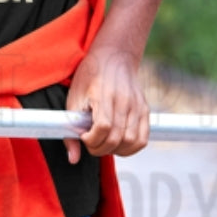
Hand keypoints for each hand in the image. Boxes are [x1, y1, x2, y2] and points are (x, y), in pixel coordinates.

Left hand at [64, 43, 149, 162]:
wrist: (114, 56)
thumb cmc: (90, 76)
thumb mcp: (73, 98)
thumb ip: (71, 130)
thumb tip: (72, 159)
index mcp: (104, 96)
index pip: (103, 128)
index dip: (91, 140)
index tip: (83, 136)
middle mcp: (124, 102)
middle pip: (116, 138)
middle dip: (100, 148)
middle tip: (91, 143)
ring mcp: (137, 106)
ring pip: (131, 142)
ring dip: (115, 150)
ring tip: (104, 142)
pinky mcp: (145, 110)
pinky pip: (143, 139)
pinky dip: (131, 148)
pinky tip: (118, 143)